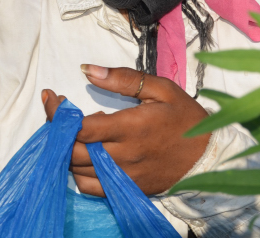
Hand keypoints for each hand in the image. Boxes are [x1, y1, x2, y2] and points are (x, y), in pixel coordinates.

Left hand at [41, 65, 210, 196]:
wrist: (208, 157)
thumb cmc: (185, 118)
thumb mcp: (161, 89)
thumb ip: (123, 79)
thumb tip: (87, 69)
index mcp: (131, 127)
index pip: (80, 127)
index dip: (58, 113)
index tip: (52, 97)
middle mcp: (123, 155)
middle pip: (72, 150)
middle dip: (55, 130)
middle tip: (56, 112)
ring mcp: (123, 176)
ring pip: (77, 169)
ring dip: (64, 149)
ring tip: (68, 130)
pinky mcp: (126, 189)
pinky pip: (89, 187)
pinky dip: (77, 171)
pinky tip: (81, 154)